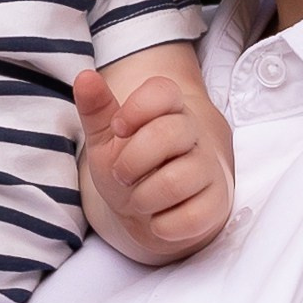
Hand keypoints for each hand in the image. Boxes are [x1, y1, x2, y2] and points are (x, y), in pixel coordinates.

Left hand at [77, 67, 233, 261]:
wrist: (150, 209)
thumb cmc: (129, 166)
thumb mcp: (105, 138)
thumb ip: (96, 108)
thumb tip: (85, 77)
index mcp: (169, 108)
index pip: (163, 91)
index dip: (136, 109)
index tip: (118, 129)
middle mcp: (195, 134)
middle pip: (168, 134)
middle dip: (131, 162)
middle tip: (122, 175)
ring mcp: (210, 169)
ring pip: (176, 181)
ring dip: (143, 198)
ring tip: (139, 200)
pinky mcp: (217, 204)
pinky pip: (190, 218)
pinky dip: (162, 225)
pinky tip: (159, 218)